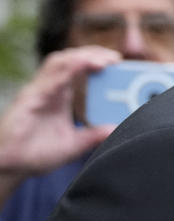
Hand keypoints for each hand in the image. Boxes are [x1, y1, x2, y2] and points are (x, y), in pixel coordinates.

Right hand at [0, 46, 120, 203]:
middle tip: (115, 58)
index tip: (117, 60)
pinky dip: (65, 73)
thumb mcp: (73, 145)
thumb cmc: (36, 154)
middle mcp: (47, 89)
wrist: (9, 168)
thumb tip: (116, 129)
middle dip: (92, 53)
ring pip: (57, 63)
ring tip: (103, 60)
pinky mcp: (28, 102)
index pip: (77, 66)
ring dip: (81, 57)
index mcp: (59, 94)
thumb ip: (93, 136)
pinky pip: (47, 82)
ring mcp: (36, 93)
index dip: (95, 58)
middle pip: (69, 58)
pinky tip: (80, 68)